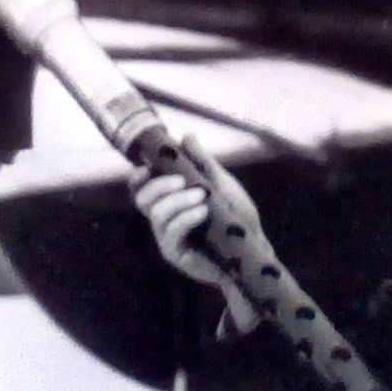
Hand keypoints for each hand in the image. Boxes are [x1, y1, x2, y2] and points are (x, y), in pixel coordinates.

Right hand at [131, 136, 263, 324]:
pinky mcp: (177, 254)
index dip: (138, 177)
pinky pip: (171, 235)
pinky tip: (202, 212)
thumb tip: (187, 136)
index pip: (141, 188)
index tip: (148, 166)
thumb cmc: (235, 216)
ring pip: (157, 215)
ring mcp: (167, 238)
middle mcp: (163, 219)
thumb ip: (202, 163)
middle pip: (142, 199)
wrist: (253, 247)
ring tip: (202, 195)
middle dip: (159, 186)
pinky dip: (185, 219)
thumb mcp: (220, 184)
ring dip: (177, 201)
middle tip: (182, 180)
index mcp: (169, 200)